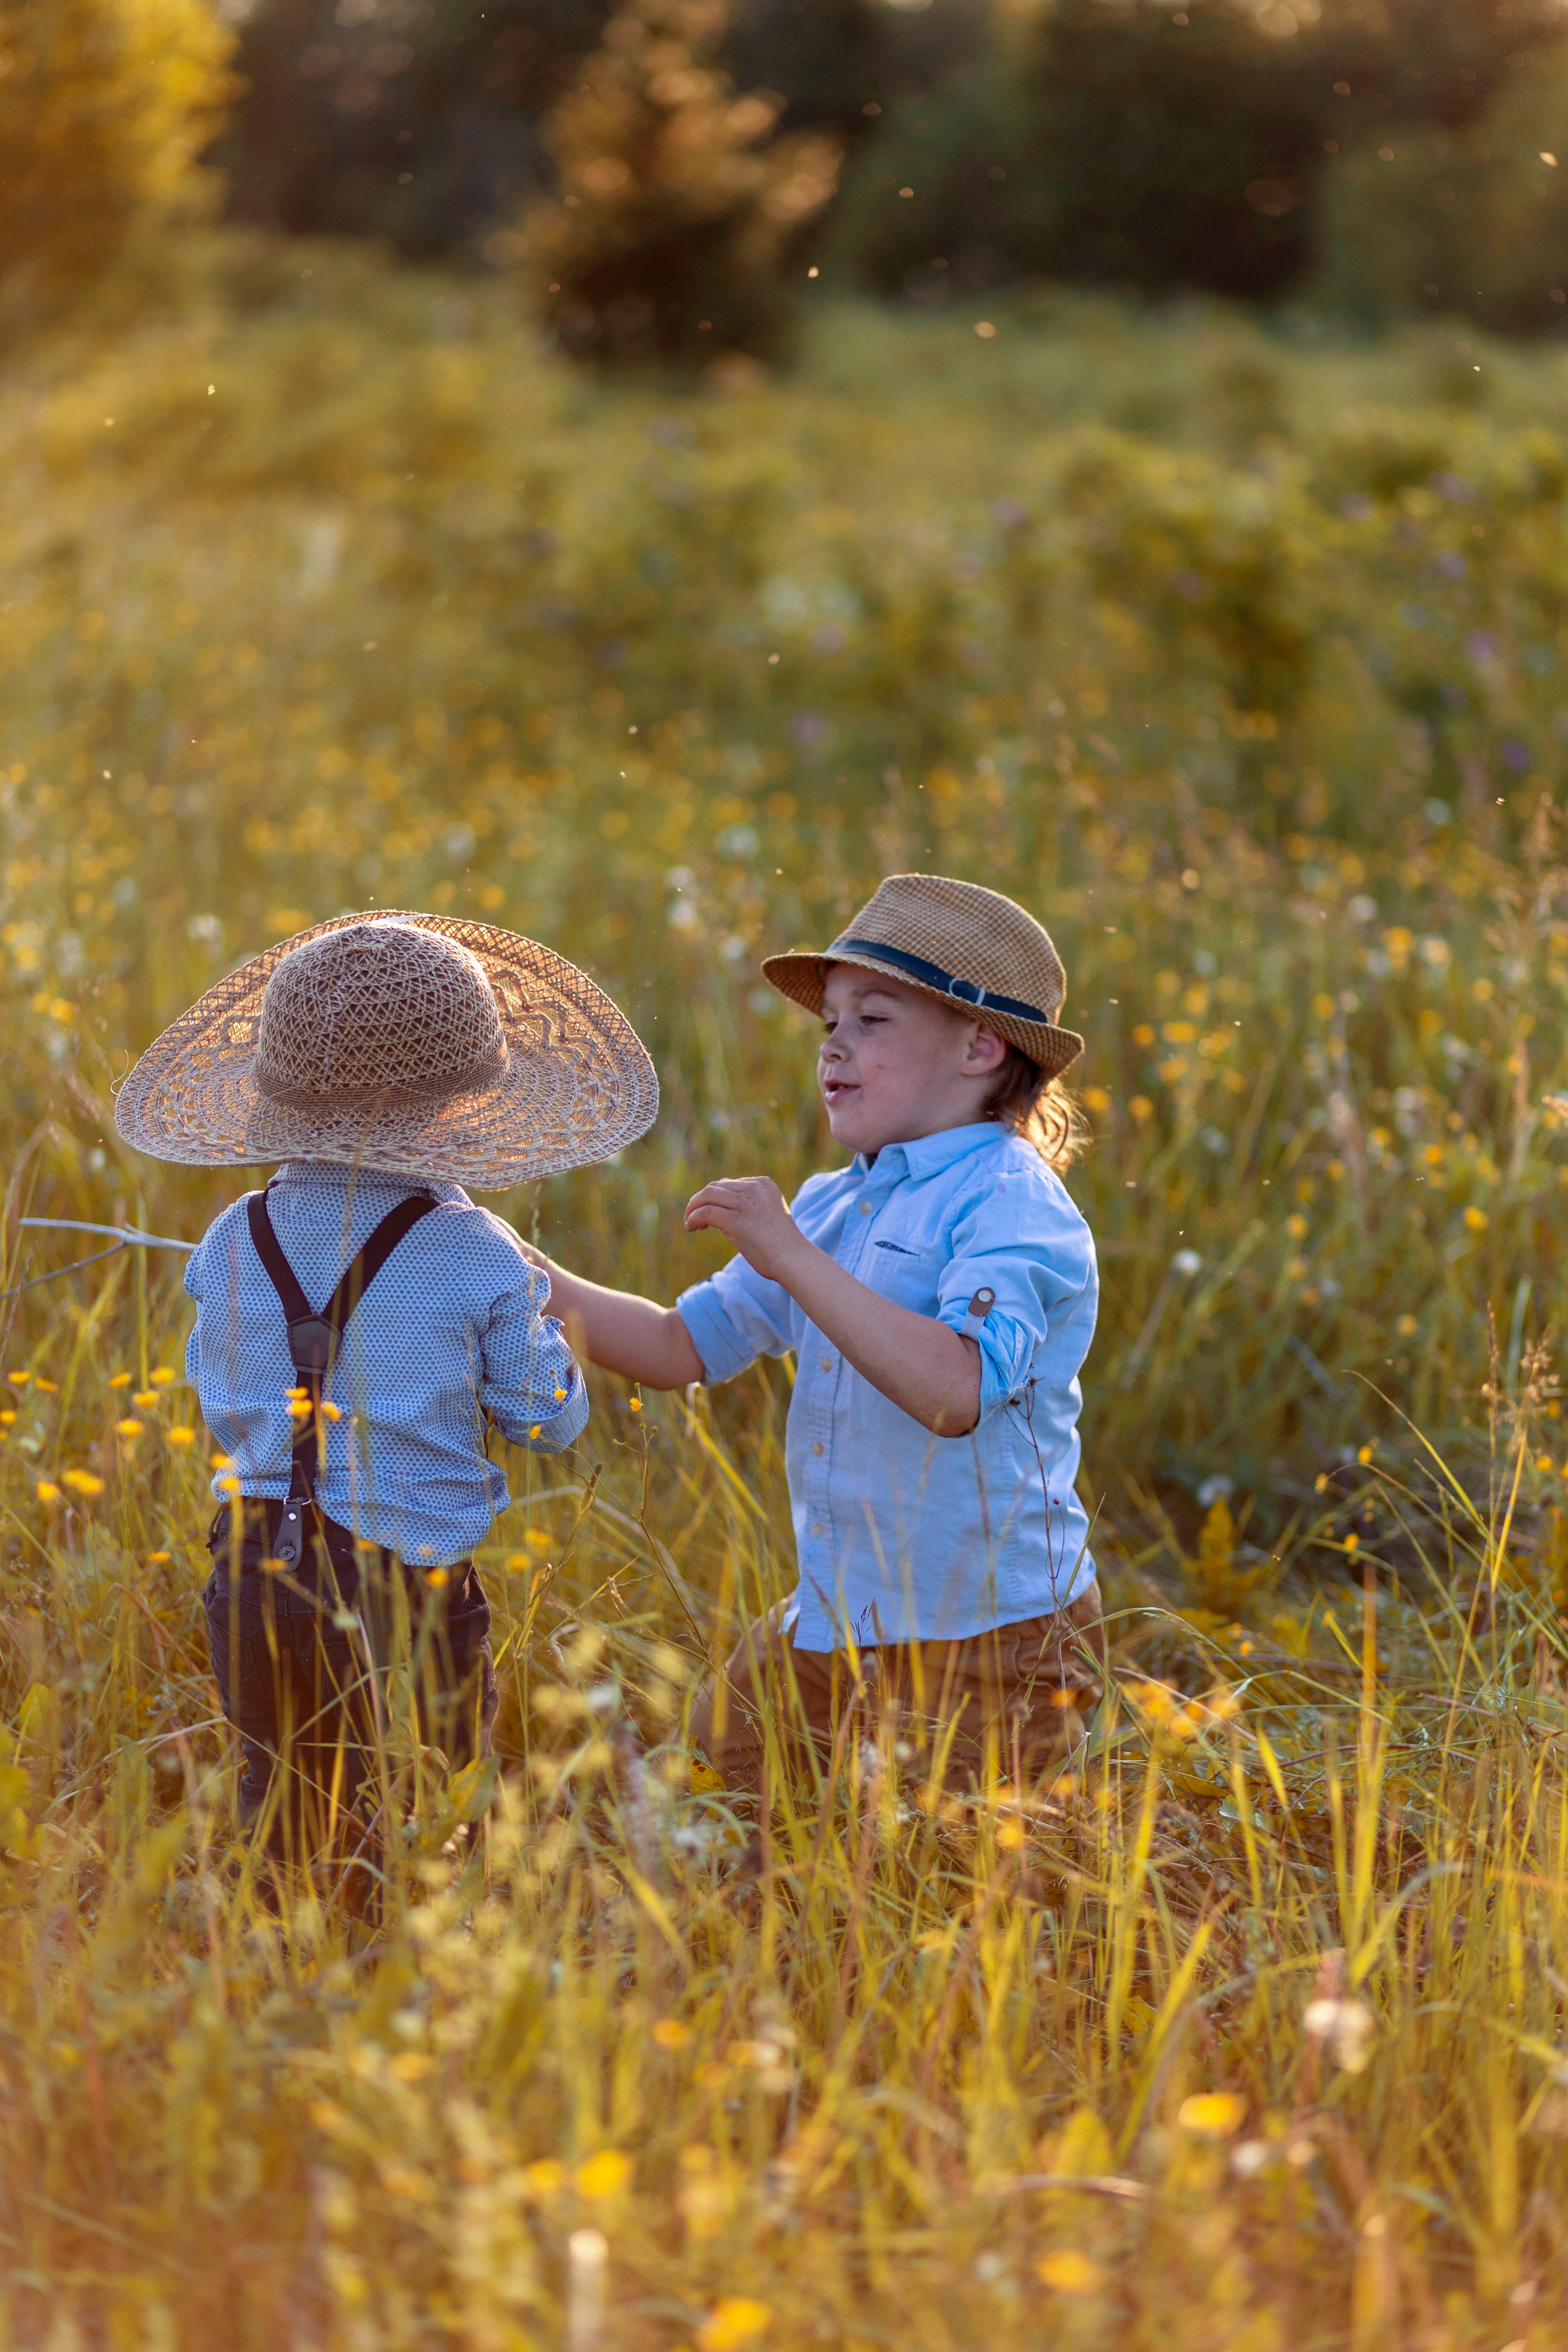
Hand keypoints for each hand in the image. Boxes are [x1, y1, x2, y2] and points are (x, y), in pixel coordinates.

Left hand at [684, 1176, 806, 1282]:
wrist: (792, 1259)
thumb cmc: (781, 1244)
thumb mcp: (768, 1214)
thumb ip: (750, 1206)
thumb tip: (723, 1209)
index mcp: (764, 1184)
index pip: (729, 1184)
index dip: (715, 1197)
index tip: (710, 1213)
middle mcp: (754, 1188)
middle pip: (716, 1187)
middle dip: (701, 1200)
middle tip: (695, 1217)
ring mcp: (745, 1202)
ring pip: (707, 1196)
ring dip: (693, 1208)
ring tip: (690, 1223)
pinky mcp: (735, 1219)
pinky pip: (705, 1212)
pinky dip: (694, 1218)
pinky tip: (691, 1228)